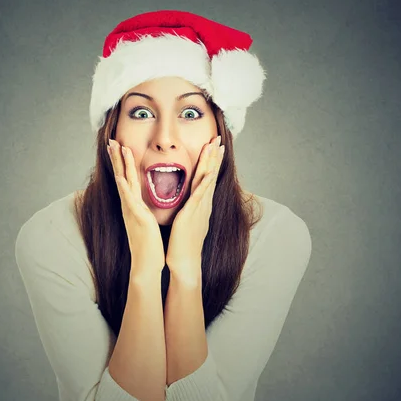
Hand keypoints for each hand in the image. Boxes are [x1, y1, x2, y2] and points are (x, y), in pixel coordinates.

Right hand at [107, 139, 164, 274]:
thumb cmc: (148, 244)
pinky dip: (124, 187)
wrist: (146, 262)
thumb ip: (143, 211)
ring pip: (124, 182)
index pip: (126, 178)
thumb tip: (144, 204)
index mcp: (133, 205)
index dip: (122, 162)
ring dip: (119, 164)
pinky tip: (120, 176)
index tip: (120, 146)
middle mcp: (129, 205)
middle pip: (121, 176)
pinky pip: (128, 199)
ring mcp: (131, 210)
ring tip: (116, 148)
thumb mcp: (146, 222)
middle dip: (117, 157)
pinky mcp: (136, 217)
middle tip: (112, 140)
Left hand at [165, 135, 224, 279]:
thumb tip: (189, 205)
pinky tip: (209, 171)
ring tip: (215, 146)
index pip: (206, 178)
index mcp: (200, 205)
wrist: (185, 262)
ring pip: (207, 181)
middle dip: (214, 156)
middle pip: (210, 175)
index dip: (210, 162)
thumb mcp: (186, 222)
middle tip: (218, 138)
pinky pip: (200, 195)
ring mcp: (200, 208)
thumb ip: (189, 211)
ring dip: (211, 163)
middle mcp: (203, 204)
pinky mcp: (193, 214)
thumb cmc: (183, 245)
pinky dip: (205, 182)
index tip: (213, 147)